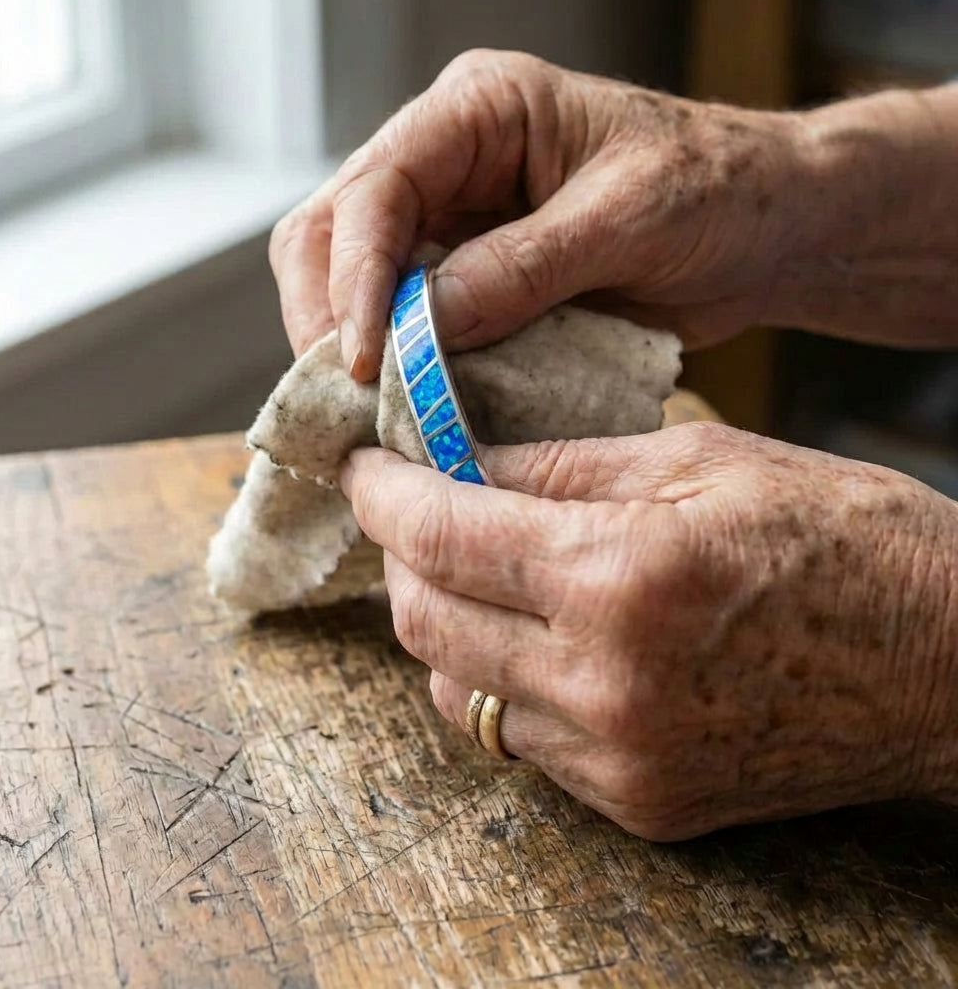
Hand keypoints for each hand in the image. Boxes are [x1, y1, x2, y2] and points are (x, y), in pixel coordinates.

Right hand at [271, 49, 811, 379]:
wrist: (762, 229)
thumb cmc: (716, 189)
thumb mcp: (628, 218)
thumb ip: (524, 268)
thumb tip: (423, 326)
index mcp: (479, 111)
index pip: (377, 186)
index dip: (355, 275)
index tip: (360, 358)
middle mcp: (447, 161)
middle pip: (333, 231)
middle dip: (329, 315)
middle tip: (347, 396)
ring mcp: (452, 223)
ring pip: (352, 281)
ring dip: (351, 346)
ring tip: (368, 411)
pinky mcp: (470, 280)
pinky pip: (405, 323)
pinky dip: (398, 366)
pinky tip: (405, 404)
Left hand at [340, 425, 957, 839]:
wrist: (949, 665)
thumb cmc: (845, 538)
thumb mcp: (702, 462)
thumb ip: (562, 467)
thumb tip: (464, 461)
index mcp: (620, 576)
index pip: (442, 534)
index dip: (384, 494)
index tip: (362, 466)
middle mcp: (603, 682)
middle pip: (425, 622)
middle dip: (400, 556)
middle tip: (411, 508)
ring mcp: (618, 758)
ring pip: (458, 691)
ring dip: (441, 623)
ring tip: (469, 569)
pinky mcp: (638, 802)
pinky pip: (519, 740)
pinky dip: (499, 680)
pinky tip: (528, 635)